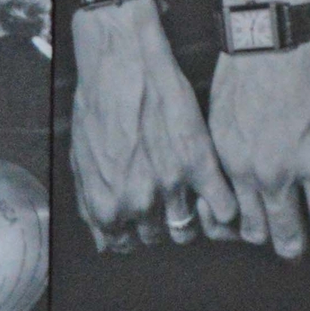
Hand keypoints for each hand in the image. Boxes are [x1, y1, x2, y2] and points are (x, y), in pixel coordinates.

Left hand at [67, 0, 239, 250]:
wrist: (122, 66)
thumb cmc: (97, 107)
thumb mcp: (83, 159)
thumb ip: (93, 199)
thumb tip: (103, 229)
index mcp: (106, 205)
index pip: (123, 244)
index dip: (134, 235)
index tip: (143, 225)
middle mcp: (136, 204)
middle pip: (158, 237)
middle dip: (163, 224)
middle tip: (171, 206)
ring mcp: (170, 187)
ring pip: (189, 227)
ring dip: (195, 219)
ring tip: (197, 204)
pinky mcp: (199, 164)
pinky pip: (223, 205)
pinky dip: (226, 206)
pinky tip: (225, 197)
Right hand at [208, 35, 309, 274]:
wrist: (269, 42)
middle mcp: (278, 173)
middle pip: (286, 240)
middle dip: (299, 250)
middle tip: (304, 248)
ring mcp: (243, 168)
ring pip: (250, 229)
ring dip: (265, 234)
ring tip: (274, 227)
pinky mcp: (217, 157)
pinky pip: (224, 203)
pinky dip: (235, 213)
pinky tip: (246, 206)